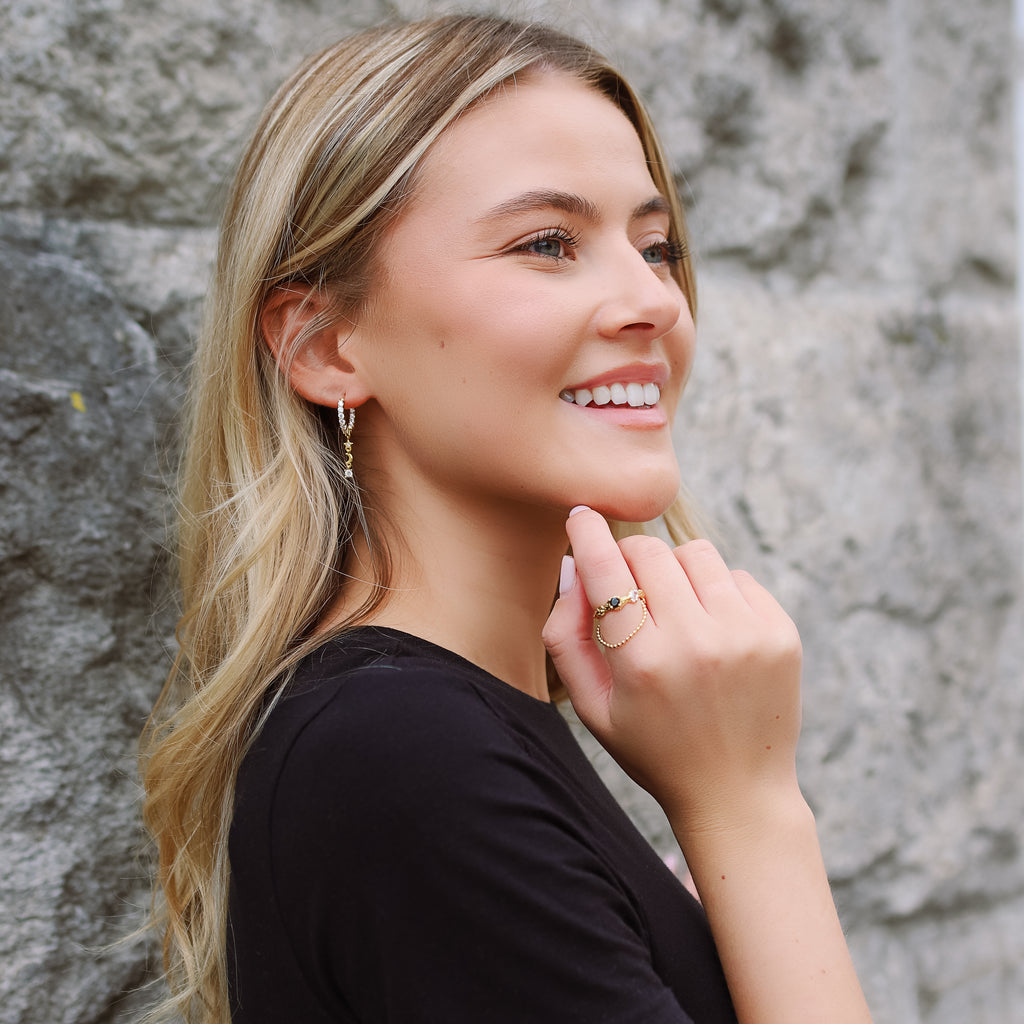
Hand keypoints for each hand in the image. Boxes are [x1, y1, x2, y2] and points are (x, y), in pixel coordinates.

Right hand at [542, 507, 803, 834]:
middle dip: (629, 556)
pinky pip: (737, 576)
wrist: (738, 793)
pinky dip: (716, 591)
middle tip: (627, 582)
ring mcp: (746, 635)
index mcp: (643, 663)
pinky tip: (712, 629)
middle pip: (651, 552)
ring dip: (674, 570)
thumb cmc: (654, 749)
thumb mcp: (592, 708)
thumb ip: (567, 637)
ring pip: (696, 553)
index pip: (608, 571)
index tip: (581, 514)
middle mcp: (697, 642)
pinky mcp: (781, 633)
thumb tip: (572, 569)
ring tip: (674, 610)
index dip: (588, 534)